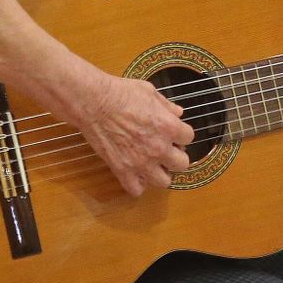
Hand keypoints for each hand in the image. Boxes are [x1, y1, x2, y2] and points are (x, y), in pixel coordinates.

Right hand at [70, 73, 194, 196]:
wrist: (94, 102)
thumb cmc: (121, 93)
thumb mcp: (150, 92)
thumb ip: (167, 106)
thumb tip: (178, 113)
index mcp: (168, 127)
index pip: (189, 138)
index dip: (181, 134)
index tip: (173, 132)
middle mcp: (159, 148)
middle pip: (182, 164)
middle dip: (176, 156)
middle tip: (166, 150)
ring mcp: (141, 162)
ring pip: (164, 182)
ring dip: (160, 173)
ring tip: (153, 164)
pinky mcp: (122, 170)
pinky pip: (136, 189)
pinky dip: (137, 184)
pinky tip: (135, 173)